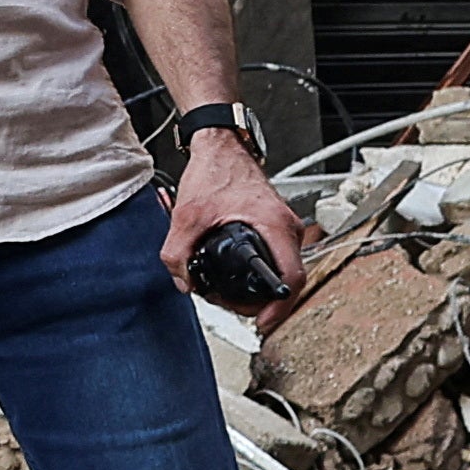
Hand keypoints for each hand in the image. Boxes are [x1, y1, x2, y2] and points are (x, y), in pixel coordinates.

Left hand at [167, 139, 307, 297]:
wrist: (221, 146)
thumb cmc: (215, 171)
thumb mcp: (187, 216)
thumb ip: (177, 253)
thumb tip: (182, 282)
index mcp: (274, 225)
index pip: (292, 278)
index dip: (280, 308)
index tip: (263, 322)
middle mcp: (287, 227)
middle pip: (290, 281)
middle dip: (262, 302)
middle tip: (232, 307)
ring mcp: (285, 227)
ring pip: (284, 270)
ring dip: (261, 289)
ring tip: (232, 296)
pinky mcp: (277, 226)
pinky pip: (278, 259)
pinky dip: (261, 273)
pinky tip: (238, 278)